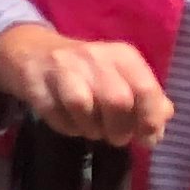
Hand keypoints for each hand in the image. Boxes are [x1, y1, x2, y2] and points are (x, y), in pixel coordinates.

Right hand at [0, 24, 174, 150]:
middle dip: (119, 129)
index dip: (150, 120)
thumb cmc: (87, 72)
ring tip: (91, 129)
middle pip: (117, 100)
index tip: (147, 138)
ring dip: (90, 128)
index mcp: (123, 55)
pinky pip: (54, 113)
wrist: (32, 51)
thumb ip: (146, 101)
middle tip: (116, 138)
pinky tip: (70, 123)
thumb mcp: (122, 78)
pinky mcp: (35, 80)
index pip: (146, 89)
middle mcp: (94, 56)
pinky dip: (66, 126)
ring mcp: (62, 66)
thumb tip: (158, 130)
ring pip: (83, 106)